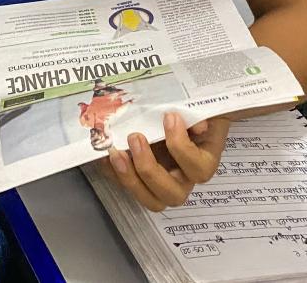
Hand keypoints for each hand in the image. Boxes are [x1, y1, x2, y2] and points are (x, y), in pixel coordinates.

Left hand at [103, 113, 229, 210]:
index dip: (182, 147)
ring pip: (150, 200)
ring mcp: (160, 182)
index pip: (199, 169)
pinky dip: (112, 173)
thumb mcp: (198, 106)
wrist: (173, 110)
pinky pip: (125, 185)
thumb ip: (200, 114)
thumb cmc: (188, 109)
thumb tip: (199, 126)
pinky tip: (103, 154)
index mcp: (203, 160)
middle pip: (172, 195)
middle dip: (149, 169)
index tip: (169, 117)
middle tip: (135, 137)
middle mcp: (183, 178)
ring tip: (115, 152)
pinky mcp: (138, 178)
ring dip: (129, 178)